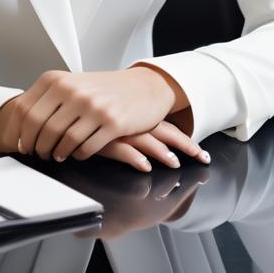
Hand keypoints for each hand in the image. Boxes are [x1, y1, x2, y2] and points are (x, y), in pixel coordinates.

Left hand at [12, 68, 175, 161]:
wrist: (143, 86)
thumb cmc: (104, 89)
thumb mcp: (72, 83)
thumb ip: (48, 100)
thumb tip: (21, 127)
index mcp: (58, 80)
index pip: (26, 111)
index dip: (20, 133)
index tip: (22, 144)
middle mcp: (74, 90)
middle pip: (41, 129)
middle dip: (37, 147)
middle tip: (40, 154)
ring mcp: (93, 106)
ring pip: (62, 141)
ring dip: (56, 154)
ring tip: (57, 155)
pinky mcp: (113, 123)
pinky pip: (85, 149)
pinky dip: (77, 155)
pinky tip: (77, 153)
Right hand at [90, 118, 210, 172]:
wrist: (71, 105)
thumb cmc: (97, 110)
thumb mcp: (118, 115)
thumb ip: (135, 126)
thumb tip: (154, 143)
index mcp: (139, 114)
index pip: (169, 127)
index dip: (187, 140)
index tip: (202, 153)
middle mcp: (133, 120)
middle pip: (165, 132)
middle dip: (185, 146)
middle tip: (201, 158)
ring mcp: (119, 129)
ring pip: (146, 140)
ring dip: (162, 152)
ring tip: (174, 163)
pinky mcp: (103, 139)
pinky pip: (122, 149)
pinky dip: (135, 158)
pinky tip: (145, 166)